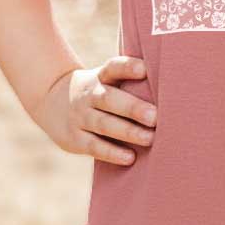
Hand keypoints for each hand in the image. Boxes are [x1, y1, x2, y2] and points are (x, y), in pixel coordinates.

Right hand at [34, 55, 156, 165]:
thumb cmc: (99, 91)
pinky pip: (94, 146)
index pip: (113, 67)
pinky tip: (130, 157)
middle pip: (110, 99)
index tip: (145, 69)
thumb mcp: (107, 80)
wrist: (52, 101)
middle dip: (133, 108)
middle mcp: (89, 95)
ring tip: (150, 138)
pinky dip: (112, 152)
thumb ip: (131, 83)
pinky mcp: (75, 139)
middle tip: (156, 117)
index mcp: (101, 77)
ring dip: (128, 132)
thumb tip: (172, 90)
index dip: (128, 67)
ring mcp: (80, 117)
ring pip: (104, 124)